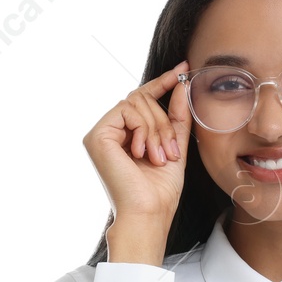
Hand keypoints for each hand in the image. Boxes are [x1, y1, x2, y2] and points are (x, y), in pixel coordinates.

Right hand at [82, 60, 192, 230]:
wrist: (148, 213)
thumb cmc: (160, 190)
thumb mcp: (174, 145)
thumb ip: (176, 116)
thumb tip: (182, 83)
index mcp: (125, 135)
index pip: (143, 99)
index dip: (163, 82)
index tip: (184, 68)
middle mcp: (110, 132)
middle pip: (142, 99)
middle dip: (163, 121)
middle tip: (171, 150)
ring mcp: (100, 133)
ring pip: (137, 103)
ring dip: (156, 128)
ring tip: (159, 157)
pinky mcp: (97, 136)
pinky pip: (127, 110)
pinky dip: (143, 129)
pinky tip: (142, 153)